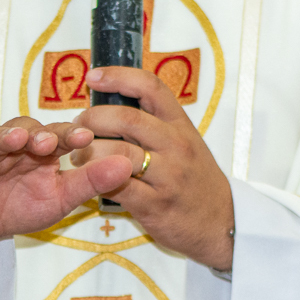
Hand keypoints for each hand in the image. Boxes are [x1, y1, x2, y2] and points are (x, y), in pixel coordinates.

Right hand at [0, 118, 132, 297]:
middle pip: (27, 131)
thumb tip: (128, 164)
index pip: (58, 136)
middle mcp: (14, 147)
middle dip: (39, 134)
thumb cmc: (20, 207)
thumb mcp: (60, 200)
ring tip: (18, 140)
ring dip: (6, 138)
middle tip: (52, 141)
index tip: (87, 137)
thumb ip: (91, 183)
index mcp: (41, 152)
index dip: (70, 135)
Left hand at [71, 68, 233, 270]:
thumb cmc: (196, 180)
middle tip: (77, 127)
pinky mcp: (156, 204)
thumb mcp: (186, 143)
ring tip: (77, 156)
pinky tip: (90, 180)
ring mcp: (168, 176)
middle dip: (92, 118)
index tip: (92, 77)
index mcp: (181, 125)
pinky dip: (97, 180)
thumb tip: (112, 104)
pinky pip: (117, 186)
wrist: (222, 223)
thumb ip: (156, 124)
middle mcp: (176, 145)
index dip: (118, 76)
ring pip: (119, 153)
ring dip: (89, 151)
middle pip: (127, 118)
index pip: (150, 87)